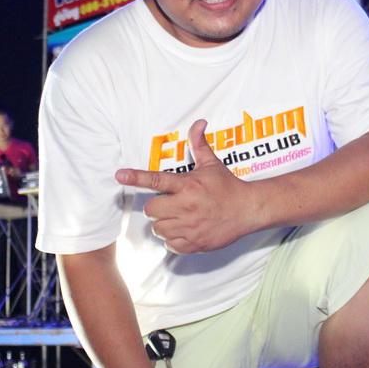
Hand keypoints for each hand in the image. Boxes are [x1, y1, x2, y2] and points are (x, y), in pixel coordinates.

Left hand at [116, 120, 255, 253]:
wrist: (248, 210)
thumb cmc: (227, 186)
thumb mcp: (212, 164)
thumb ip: (199, 144)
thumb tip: (198, 122)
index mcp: (188, 185)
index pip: (156, 179)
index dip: (135, 177)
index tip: (120, 175)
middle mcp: (187, 206)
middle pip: (151, 209)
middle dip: (155, 207)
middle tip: (168, 204)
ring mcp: (190, 227)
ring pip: (158, 229)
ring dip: (163, 224)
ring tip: (177, 218)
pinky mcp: (195, 243)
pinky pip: (170, 245)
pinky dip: (173, 240)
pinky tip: (184, 231)